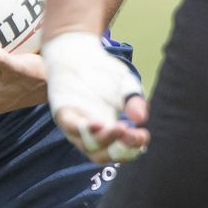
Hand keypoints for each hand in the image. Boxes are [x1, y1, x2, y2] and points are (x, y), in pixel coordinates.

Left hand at [43, 31, 149, 163]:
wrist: (77, 52)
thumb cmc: (103, 75)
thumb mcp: (125, 87)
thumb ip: (134, 101)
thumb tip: (140, 118)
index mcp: (108, 132)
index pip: (120, 152)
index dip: (133, 149)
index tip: (144, 135)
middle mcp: (90, 134)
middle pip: (103, 155)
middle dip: (121, 149)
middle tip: (132, 134)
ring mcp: (75, 125)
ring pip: (88, 145)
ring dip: (105, 139)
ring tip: (121, 128)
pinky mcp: (63, 112)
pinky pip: (73, 126)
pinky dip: (86, 128)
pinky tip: (98, 123)